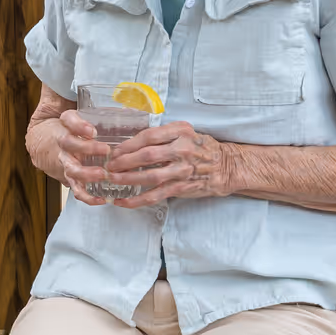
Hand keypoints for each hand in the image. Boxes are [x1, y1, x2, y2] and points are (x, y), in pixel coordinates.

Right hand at [48, 110, 119, 206]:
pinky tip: (101, 199)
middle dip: (86, 148)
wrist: (48, 143)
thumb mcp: (82, 117)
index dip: (79, 125)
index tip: (93, 130)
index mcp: (67, 126)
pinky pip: (76, 189)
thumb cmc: (73, 130)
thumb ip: (102, 114)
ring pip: (71, 169)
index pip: (68, 120)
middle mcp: (64, 143)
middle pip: (69, 144)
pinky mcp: (70, 178)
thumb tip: (132, 111)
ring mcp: (66, 162)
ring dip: (87, 174)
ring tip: (103, 175)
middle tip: (105, 150)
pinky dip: (87, 196)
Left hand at [104, 120, 233, 206]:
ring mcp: (182, 170)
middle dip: (123, 161)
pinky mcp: (181, 187)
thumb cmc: (201, 148)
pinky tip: (123, 201)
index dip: (128, 144)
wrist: (225, 166)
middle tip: (110, 166)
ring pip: (149, 176)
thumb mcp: (185, 133)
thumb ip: (162, 136)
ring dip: (127, 179)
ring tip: (112, 180)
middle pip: (147, 155)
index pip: (149, 136)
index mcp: (181, 132)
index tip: (115, 150)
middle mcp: (182, 149)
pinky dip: (137, 200)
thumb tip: (130, 144)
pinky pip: (155, 195)